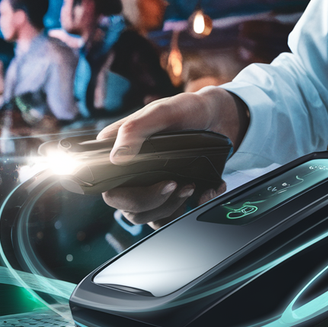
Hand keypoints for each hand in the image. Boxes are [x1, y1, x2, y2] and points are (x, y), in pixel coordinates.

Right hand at [97, 86, 245, 227]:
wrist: (217, 116)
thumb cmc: (186, 110)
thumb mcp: (162, 112)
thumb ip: (135, 129)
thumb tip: (115, 157)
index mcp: (118, 152)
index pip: (110, 190)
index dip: (131, 197)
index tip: (165, 183)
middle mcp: (130, 173)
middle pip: (130, 210)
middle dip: (159, 203)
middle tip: (182, 185)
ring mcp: (149, 185)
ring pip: (150, 216)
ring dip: (173, 208)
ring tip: (192, 186)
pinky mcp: (169, 194)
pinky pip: (172, 215)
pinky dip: (192, 207)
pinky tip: (206, 191)